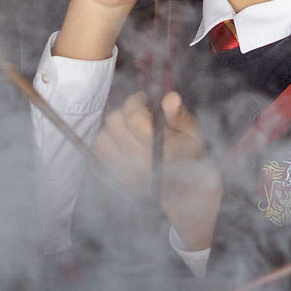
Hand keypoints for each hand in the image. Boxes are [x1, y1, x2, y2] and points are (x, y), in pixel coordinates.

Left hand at [92, 91, 221, 249]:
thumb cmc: (191, 157)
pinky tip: (120, 141)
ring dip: (113, 128)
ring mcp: (126, 175)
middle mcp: (140, 164)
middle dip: (125, 112)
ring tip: (128, 128)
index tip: (142, 98)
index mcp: (162, 151)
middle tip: (137, 113)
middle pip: (114, 124)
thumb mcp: (193, 134)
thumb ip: (179, 116)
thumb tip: (170, 98)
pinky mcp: (117, 180)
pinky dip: (105, 143)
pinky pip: (97, 155)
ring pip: (101, 138)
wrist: (186, 193)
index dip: (135, 102)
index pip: (133, 118)